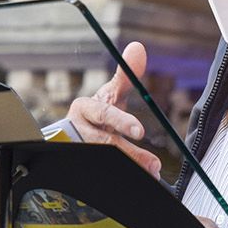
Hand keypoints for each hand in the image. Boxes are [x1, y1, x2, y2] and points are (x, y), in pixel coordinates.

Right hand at [66, 41, 162, 176]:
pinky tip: (140, 180)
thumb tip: (138, 47)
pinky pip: (103, 173)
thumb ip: (126, 75)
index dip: (121, 121)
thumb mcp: (111, 95)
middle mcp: (77, 130)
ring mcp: (77, 150)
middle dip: (131, 154)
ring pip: (104, 160)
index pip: (104, 113)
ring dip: (131, 167)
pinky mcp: (80, 167)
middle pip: (104, 143)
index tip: (140, 131)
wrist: (73, 137)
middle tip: (153, 164)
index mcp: (84, 108)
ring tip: (152, 172)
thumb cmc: (97, 113)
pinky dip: (123, 177)